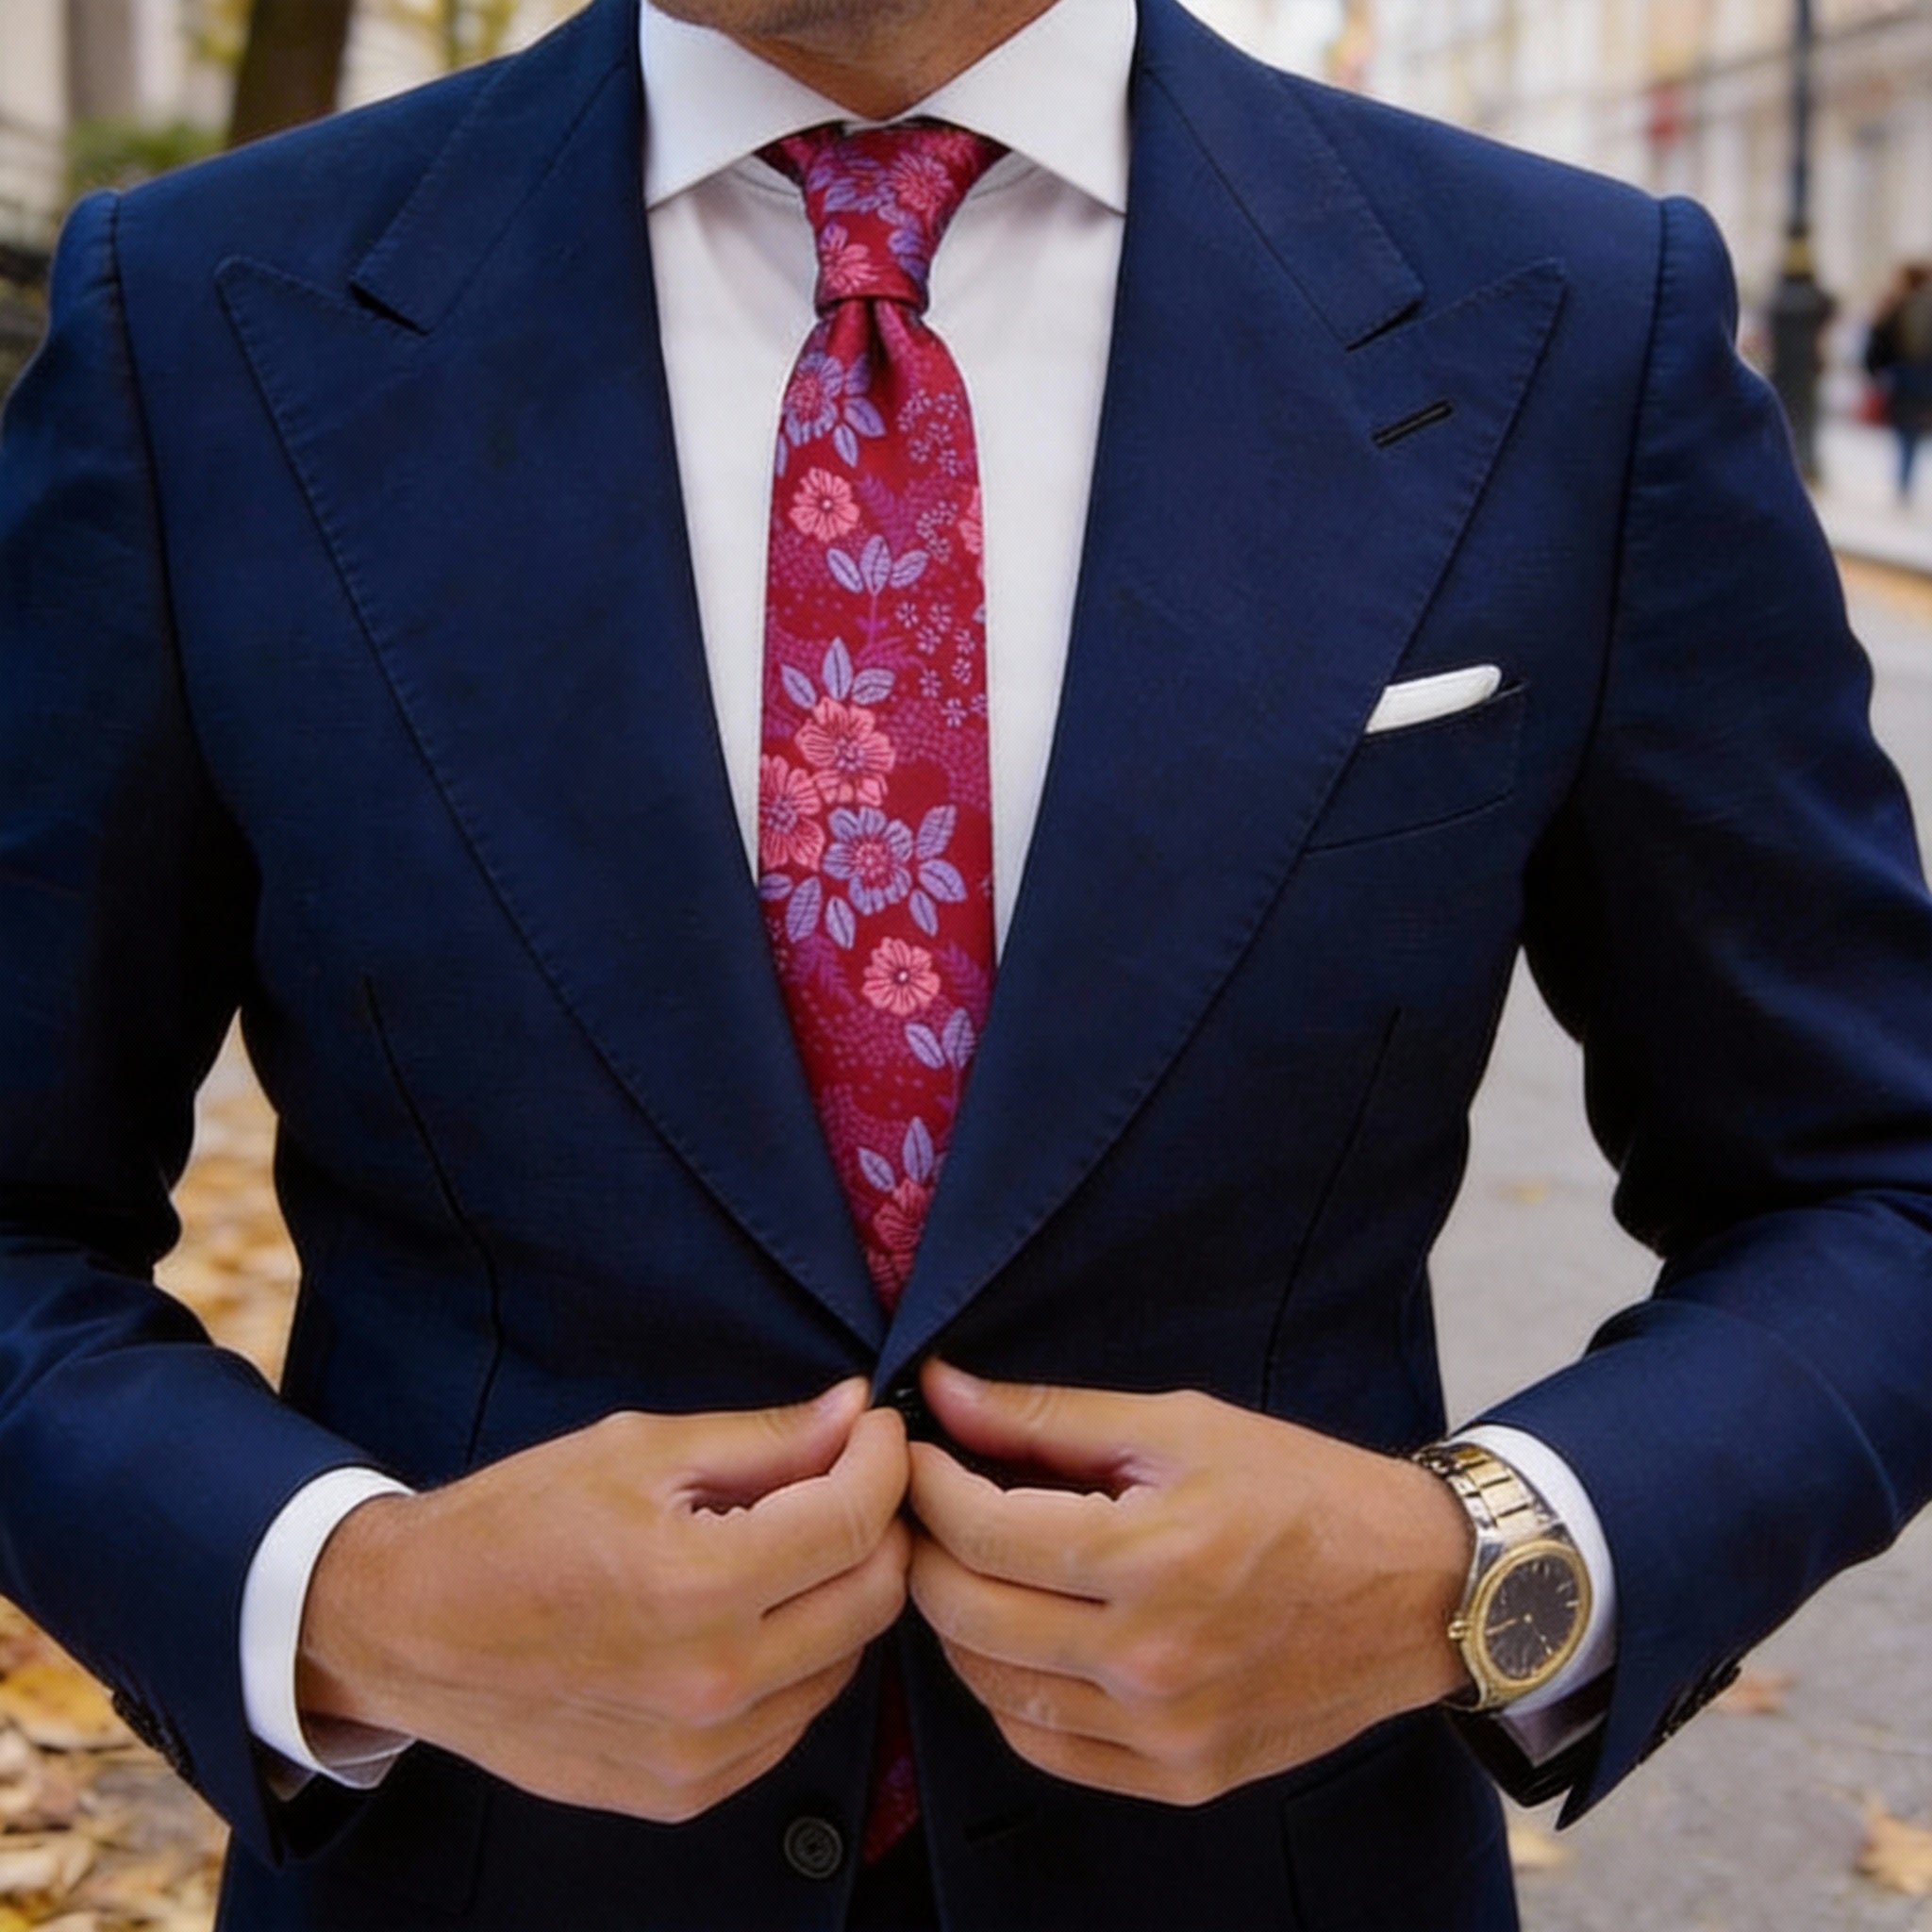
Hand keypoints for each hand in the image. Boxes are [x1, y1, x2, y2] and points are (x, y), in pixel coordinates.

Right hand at [297, 1378, 908, 1821]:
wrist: (409, 1629)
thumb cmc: (514, 1524)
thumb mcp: (637, 1450)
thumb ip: (763, 1439)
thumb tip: (854, 1411)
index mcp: (697, 1585)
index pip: (854, 1521)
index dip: (884, 1460)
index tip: (876, 1429)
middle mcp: (711, 1682)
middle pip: (872, 1598)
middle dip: (882, 1523)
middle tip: (853, 1477)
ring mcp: (701, 1753)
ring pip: (845, 1663)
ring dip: (845, 1593)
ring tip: (799, 1540)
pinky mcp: (684, 1792)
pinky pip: (792, 1720)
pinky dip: (801, 1660)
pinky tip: (759, 1612)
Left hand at [906, 1361, 1471, 1805]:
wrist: (1417, 1591)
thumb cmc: (1302, 1490)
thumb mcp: (1180, 1426)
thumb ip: (1050, 1416)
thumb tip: (943, 1389)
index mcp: (1152, 1558)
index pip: (981, 1531)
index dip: (927, 1484)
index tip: (916, 1452)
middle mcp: (1151, 1660)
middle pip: (968, 1613)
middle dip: (925, 1549)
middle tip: (927, 1505)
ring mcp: (1164, 1732)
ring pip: (991, 1688)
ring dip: (957, 1621)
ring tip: (969, 1563)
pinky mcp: (1180, 1776)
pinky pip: (1044, 1745)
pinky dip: (1008, 1691)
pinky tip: (1020, 1635)